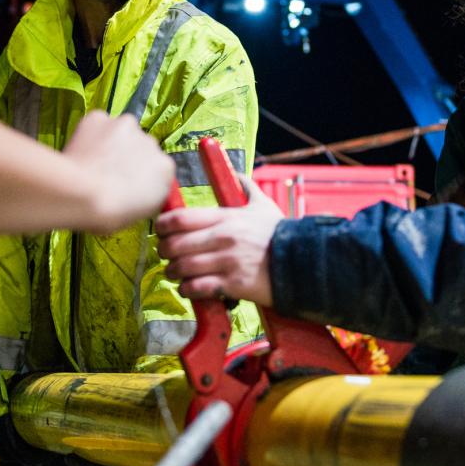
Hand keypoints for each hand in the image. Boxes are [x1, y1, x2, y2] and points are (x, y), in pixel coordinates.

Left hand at [63, 111, 172, 232]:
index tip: (128, 184)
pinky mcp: (100, 118)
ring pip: (120, 132)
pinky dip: (91, 134)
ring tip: (94, 163)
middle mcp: (151, 141)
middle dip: (128, 156)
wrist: (81, 197)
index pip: (157, 167)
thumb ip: (149, 191)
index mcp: (165, 167)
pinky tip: (83, 152)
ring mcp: (125, 126)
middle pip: (140, 146)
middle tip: (109, 174)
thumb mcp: (143, 212)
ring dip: (111, 142)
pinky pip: (97, 124)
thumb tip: (140, 186)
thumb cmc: (111, 213)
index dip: (141, 175)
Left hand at [157, 175, 281, 306]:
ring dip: (174, 272)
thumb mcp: (264, 207)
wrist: (304, 262)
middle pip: (175, 244)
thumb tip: (239, 176)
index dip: (162, 225)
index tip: (160, 230)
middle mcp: (223, 239)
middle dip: (165, 251)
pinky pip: (197, 288)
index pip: (180, 218)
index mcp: (227, 218)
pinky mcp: (233, 285)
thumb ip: (248, 189)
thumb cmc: (280, 236)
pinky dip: (188, 289)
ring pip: (182, 268)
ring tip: (176, 273)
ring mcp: (227, 262)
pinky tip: (190, 287)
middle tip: (167, 254)